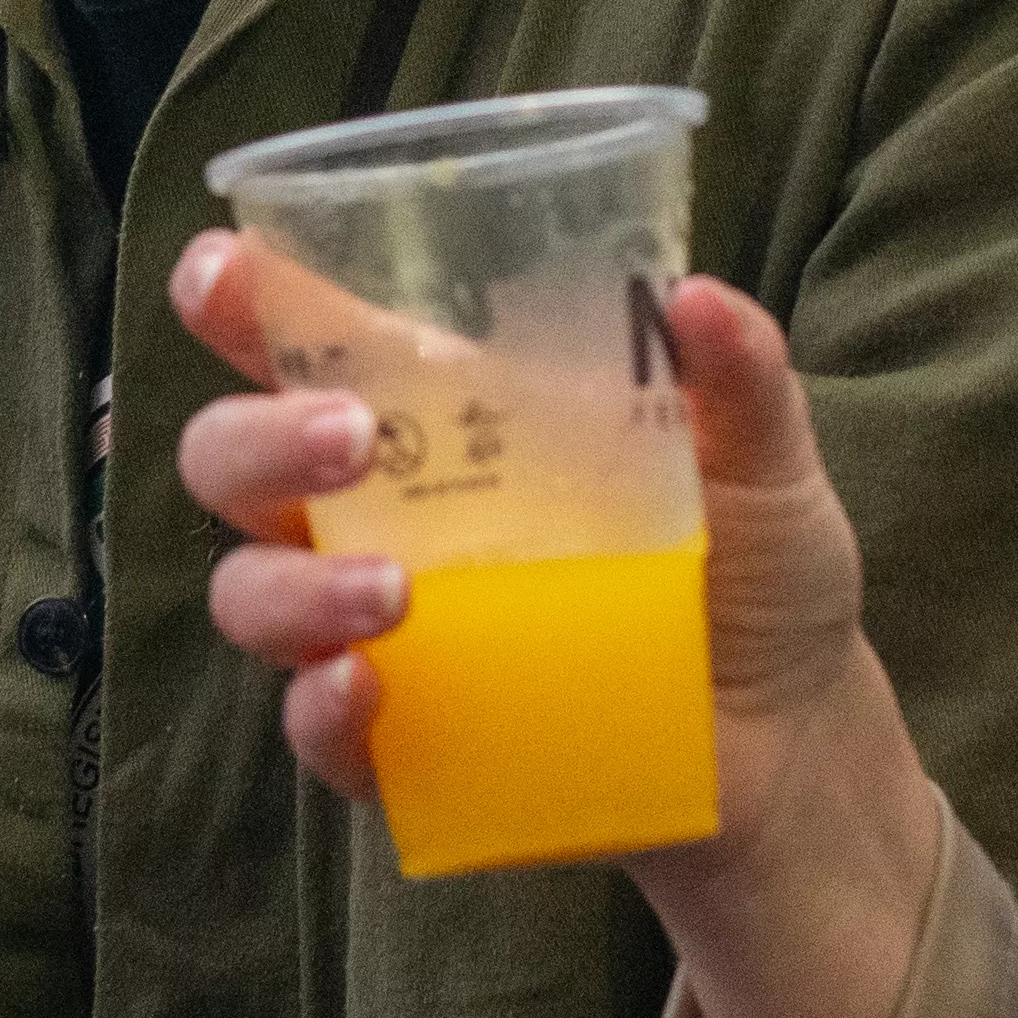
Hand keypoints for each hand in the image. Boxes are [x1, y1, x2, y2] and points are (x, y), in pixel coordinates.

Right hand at [173, 232, 948, 1017]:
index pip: (309, 343)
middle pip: (237, 460)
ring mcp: (381, 633)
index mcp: (446, 419)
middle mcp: (385, 515)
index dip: (240, 300)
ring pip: (252, 594)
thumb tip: (699, 298)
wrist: (797, 743)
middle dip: (258, 439)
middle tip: (349, 438)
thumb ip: (740, 379)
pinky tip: (371, 686)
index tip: (220, 274)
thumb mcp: (766, 465)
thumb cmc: (756, 576)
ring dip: (293, 589)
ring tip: (395, 590)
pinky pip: (317, 729)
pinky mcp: (405, 742)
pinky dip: (324, 710)